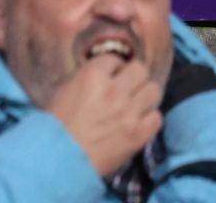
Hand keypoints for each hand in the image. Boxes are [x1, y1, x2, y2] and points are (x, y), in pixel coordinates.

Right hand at [44, 57, 162, 178]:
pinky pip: (157, 117)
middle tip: (127, 86)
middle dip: (133, 76)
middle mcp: (114, 90)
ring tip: (136, 102)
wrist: (62, 156)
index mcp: (92, 76)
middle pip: (140, 70)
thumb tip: (101, 75)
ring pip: (153, 90)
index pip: (114, 58)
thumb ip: (85, 78)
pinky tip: (139, 121)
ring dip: (144, 95)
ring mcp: (130, 112)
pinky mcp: (139, 134)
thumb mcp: (65, 90)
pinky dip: (149, 118)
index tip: (111, 75)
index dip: (113, 67)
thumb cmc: (58, 124)